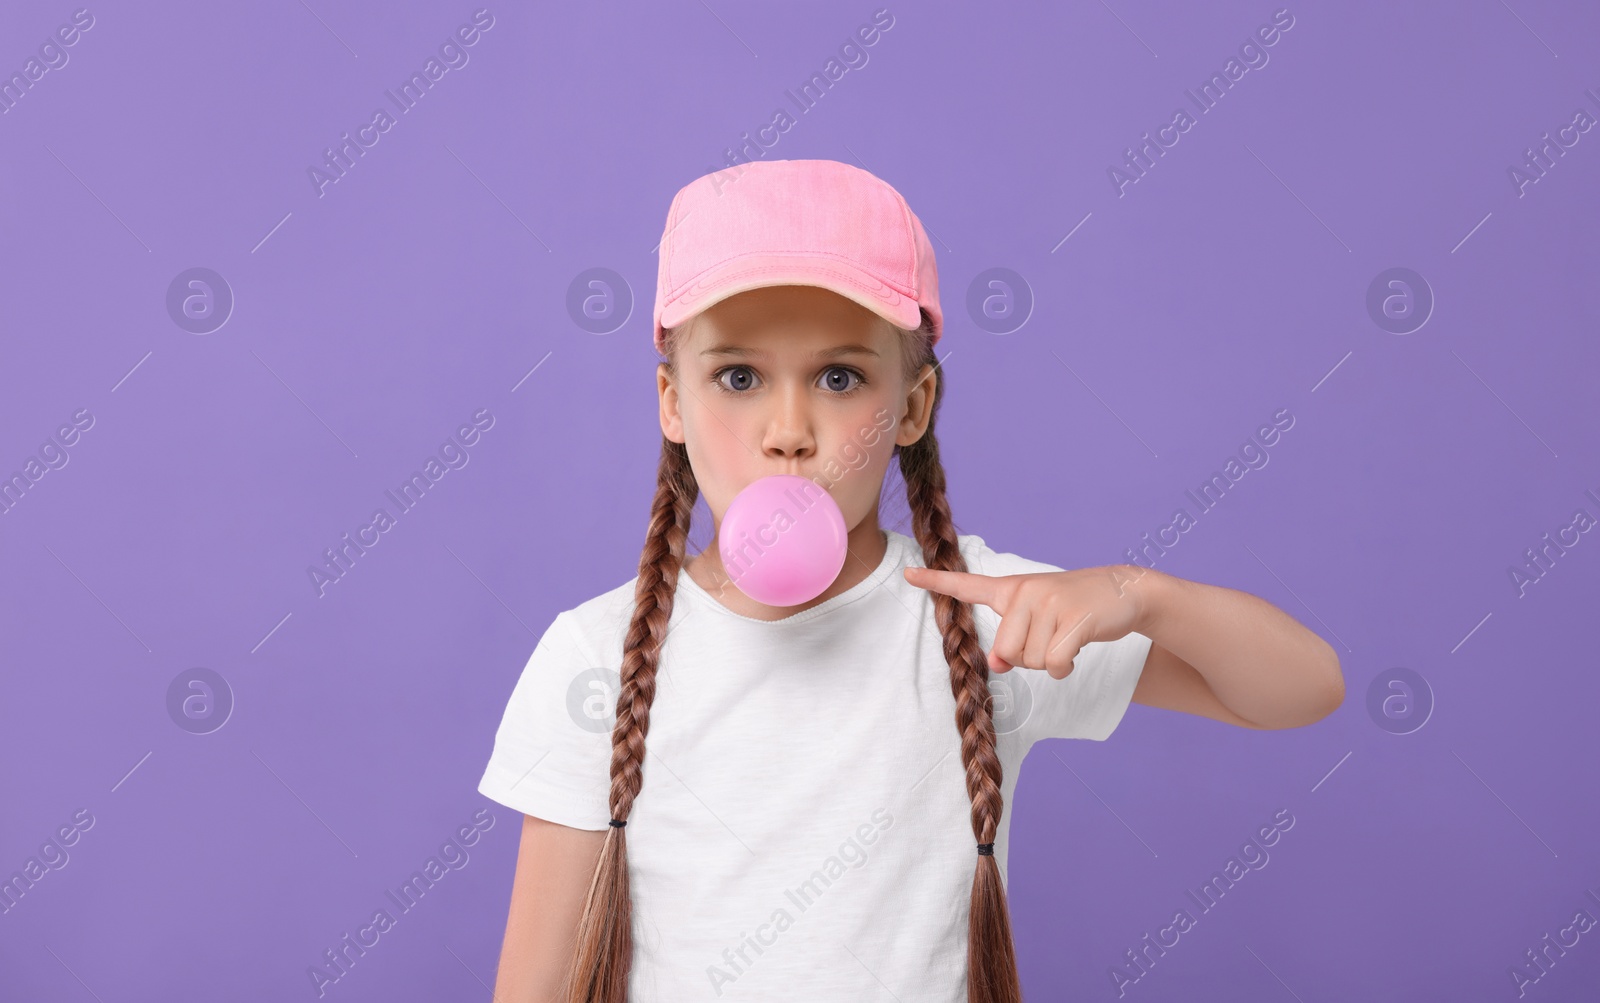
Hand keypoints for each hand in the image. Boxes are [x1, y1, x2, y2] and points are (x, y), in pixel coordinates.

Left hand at [902, 564, 1150, 677]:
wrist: (1122, 591)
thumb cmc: (1071, 609)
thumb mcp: (1037, 622)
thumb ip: (1012, 642)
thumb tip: (1000, 665)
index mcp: (1011, 589)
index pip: (967, 585)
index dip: (935, 582)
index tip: (907, 574)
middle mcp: (1024, 592)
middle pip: (1005, 652)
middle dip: (1027, 659)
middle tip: (1048, 638)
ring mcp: (1049, 604)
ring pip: (1032, 661)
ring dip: (1050, 662)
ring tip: (1065, 637)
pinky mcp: (1074, 619)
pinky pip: (1055, 663)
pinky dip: (1065, 667)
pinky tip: (1076, 649)